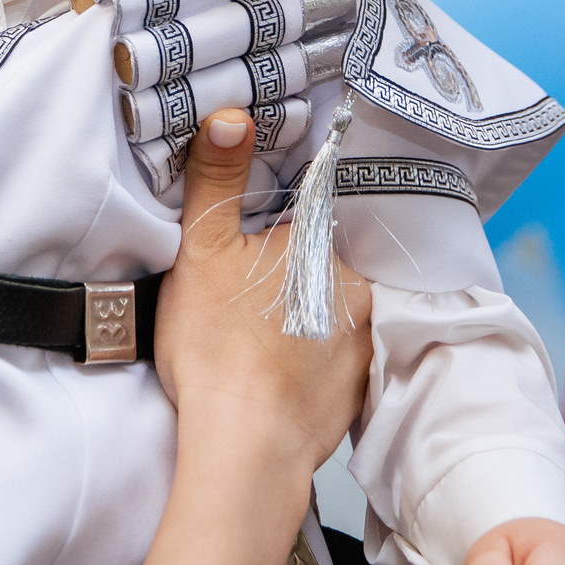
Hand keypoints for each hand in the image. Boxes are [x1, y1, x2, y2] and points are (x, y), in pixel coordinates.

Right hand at [135, 108, 372, 564]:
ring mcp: (362, 341)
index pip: (311, 207)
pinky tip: (277, 370)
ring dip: (306, 315)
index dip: (282, 215)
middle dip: (293, 269)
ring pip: (332, 309)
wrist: (244, 449)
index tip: (261, 233)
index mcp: (319, 244)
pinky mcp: (358, 388)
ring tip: (260, 335)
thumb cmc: (219, 347)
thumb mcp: (202, 250)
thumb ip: (218, 179)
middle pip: (323, 260)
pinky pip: (337, 357)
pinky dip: (313, 359)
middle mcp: (355, 286)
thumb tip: (232, 115)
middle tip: (249, 292)